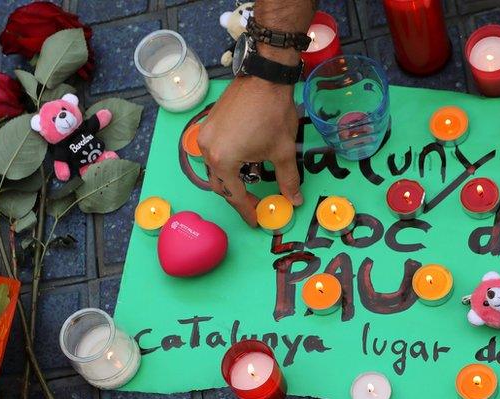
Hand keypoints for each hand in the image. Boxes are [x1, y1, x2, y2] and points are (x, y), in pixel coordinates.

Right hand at [197, 76, 302, 226]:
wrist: (265, 77)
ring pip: (215, 168)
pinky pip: (213, 151)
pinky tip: (243, 158)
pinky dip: (226, 160)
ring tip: (250, 180)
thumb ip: (288, 179)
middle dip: (236, 196)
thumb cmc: (273, 113)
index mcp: (224, 161)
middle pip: (220, 185)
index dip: (247, 210)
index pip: (234, 195)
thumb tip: (295, 200)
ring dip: (230, 178)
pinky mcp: (208, 124)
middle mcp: (207, 150)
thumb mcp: (283, 151)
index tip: (255, 220)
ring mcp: (205, 136)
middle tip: (254, 203)